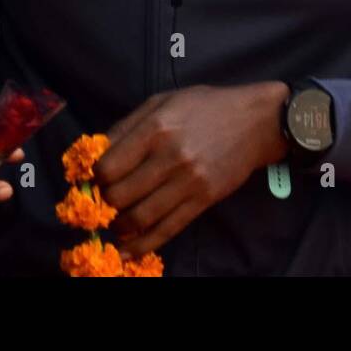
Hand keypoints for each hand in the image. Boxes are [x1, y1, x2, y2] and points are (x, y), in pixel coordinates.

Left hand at [94, 82, 288, 257]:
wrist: (254, 121)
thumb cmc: (205, 106)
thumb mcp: (162, 101)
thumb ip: (127, 125)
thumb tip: (96, 153)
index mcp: (156, 128)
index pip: (109, 167)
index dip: (96, 178)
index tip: (99, 179)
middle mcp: (170, 156)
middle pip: (119, 196)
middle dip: (106, 203)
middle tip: (106, 201)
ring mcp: (188, 181)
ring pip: (139, 218)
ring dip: (120, 226)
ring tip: (116, 222)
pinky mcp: (203, 200)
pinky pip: (166, 230)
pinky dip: (142, 245)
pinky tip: (127, 249)